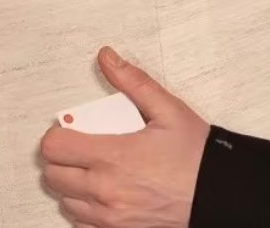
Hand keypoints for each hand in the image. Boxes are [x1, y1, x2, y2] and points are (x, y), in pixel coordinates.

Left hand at [41, 48, 207, 227]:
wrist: (216, 195)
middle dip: (61, 157)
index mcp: (113, 156)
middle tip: (81, 145)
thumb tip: (107, 59)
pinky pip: (81, 223)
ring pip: (64, 201)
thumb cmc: (195, 155)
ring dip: (71, 183)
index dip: (58, 133)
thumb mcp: (168, 109)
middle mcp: (105, 190)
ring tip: (95, 169)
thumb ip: (133, 82)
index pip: (55, 148)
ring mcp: (109, 217)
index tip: (71, 128)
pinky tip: (104, 192)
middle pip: (52, 175)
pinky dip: (84, 208)